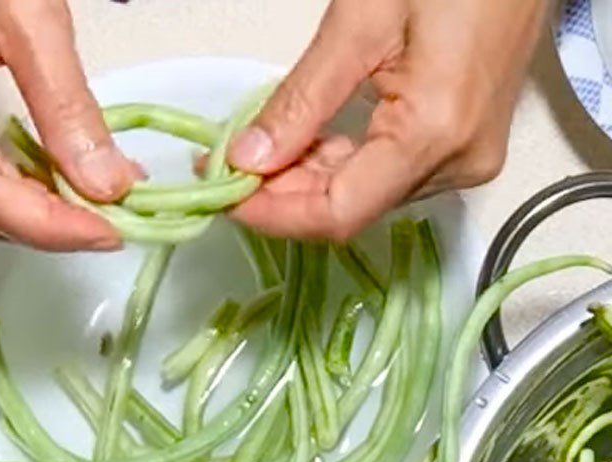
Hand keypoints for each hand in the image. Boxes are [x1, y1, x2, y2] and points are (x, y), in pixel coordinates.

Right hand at [0, 0, 135, 250]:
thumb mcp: (28, 16)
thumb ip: (67, 104)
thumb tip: (106, 184)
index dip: (47, 225)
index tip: (107, 232)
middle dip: (49, 224)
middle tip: (113, 221)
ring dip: (39, 212)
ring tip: (97, 204)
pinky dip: (22, 188)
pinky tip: (64, 182)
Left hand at [227, 0, 544, 239]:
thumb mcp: (360, 23)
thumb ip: (301, 100)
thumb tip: (247, 160)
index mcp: (435, 133)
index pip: (339, 211)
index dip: (275, 214)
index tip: (223, 195)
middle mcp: (455, 165)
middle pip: (349, 208)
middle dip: (281, 195)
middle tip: (227, 167)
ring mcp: (463, 161)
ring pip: (363, 196)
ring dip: (305, 181)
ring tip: (257, 152)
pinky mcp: (460, 150)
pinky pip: (385, 176)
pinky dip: (338, 166)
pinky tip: (304, 146)